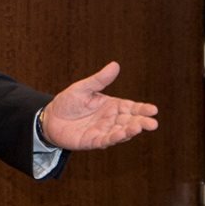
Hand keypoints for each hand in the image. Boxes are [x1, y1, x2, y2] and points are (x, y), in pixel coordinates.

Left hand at [42, 62, 157, 149]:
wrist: (50, 118)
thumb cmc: (68, 102)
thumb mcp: (83, 88)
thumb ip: (99, 80)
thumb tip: (115, 65)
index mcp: (112, 105)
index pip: (132, 107)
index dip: (143, 109)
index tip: (154, 110)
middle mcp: (111, 119)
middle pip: (130, 121)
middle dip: (142, 122)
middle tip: (152, 123)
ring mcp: (104, 131)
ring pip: (121, 132)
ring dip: (130, 131)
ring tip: (138, 127)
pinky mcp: (93, 141)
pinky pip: (106, 140)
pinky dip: (115, 137)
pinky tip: (122, 134)